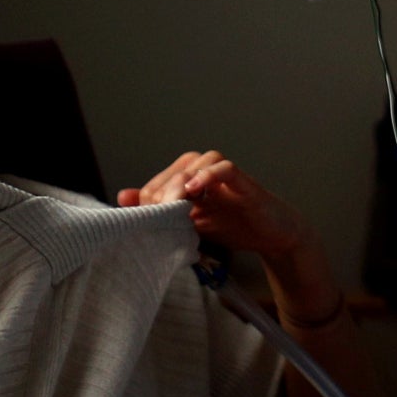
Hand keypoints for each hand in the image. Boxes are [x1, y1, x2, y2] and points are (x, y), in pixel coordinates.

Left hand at [120, 151, 312, 256]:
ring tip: (174, 201)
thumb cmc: (235, 225)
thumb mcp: (192, 223)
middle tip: (156, 211)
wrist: (273, 237)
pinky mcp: (246, 185)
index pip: (164, 176)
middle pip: (181, 164)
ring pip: (202, 160)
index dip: (150, 194)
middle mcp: (211, 173)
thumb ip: (161, 210)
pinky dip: (210, 174)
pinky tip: (194, 189)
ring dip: (184, 178)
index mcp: (196, 180)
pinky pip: (227, 169)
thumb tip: (123, 197)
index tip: (142, 216)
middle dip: (164, 188)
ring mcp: (229, 177)